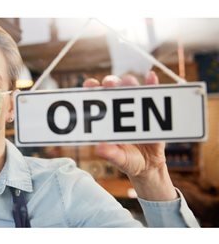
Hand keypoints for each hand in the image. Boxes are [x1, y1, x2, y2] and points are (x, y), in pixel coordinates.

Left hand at [83, 71, 177, 200]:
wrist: (150, 166)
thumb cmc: (129, 161)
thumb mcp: (119, 159)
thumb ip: (110, 154)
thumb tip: (98, 148)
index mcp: (106, 119)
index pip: (96, 99)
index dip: (91, 89)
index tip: (90, 84)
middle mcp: (119, 110)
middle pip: (113, 89)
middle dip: (110, 83)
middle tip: (109, 83)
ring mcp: (136, 108)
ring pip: (131, 89)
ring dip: (129, 83)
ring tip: (128, 82)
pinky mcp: (153, 111)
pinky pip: (153, 95)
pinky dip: (152, 84)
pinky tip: (151, 77)